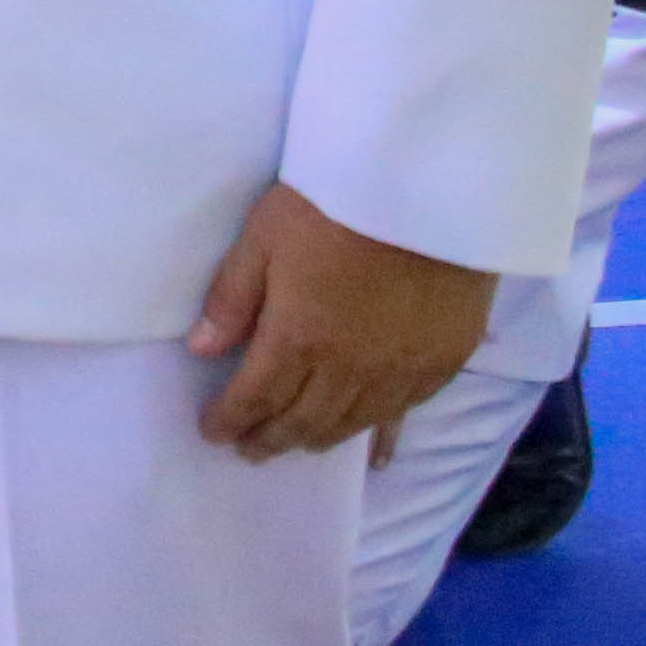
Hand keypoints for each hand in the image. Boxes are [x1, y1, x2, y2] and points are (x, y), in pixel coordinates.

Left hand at [188, 180, 496, 462]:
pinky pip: (405, 414)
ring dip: (318, 439)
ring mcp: (401, 371)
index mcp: (298, 339)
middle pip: (303, 420)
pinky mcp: (444, 362)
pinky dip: (383, 437)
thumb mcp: (264, 237)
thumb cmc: (334, 204)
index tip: (213, 432)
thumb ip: (233, 297)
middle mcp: (349, 369)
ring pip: (352, 424)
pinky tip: (376, 455)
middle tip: (250, 450)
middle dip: (270, 439)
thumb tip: (201, 349)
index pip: (256, 397)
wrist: (430, 190)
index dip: (230, 420)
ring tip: (297, 444)